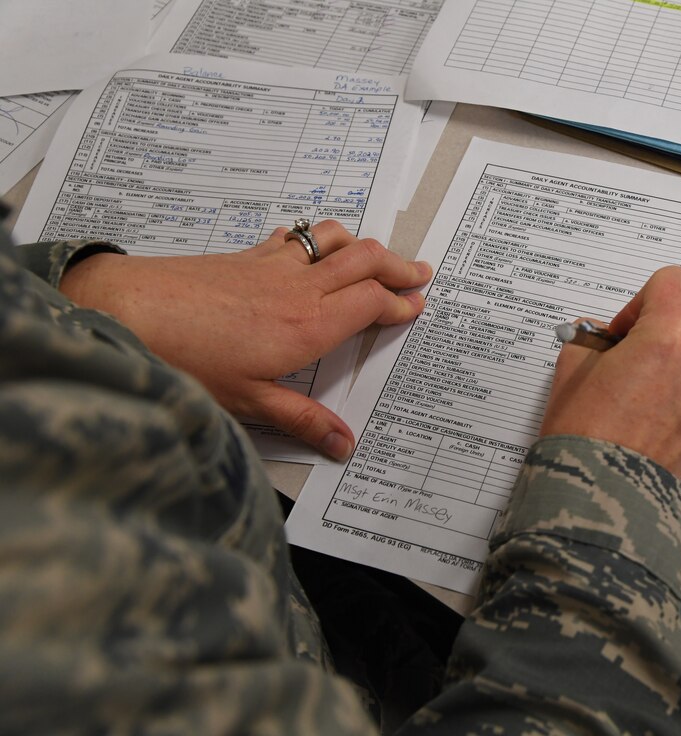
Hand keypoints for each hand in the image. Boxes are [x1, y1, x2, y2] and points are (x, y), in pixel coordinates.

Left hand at [59, 220, 431, 460]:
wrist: (129, 308)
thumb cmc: (187, 357)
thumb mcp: (248, 401)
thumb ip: (303, 420)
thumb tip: (343, 444)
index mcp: (310, 325)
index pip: (372, 303)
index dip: (400, 303)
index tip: (416, 307)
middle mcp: (300, 288)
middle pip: (365, 261)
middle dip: (398, 266)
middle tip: (419, 273)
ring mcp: (273, 265)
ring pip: (335, 240)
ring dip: (363, 246)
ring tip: (377, 256)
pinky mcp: (247, 255)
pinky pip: (296, 238)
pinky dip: (317, 240)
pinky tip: (311, 248)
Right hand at [539, 266, 680, 476]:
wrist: (599, 494)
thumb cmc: (581, 431)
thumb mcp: (572, 368)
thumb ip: (593, 338)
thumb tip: (604, 336)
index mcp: (666, 337)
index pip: (673, 282)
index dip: (642, 299)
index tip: (622, 330)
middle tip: (649, 340)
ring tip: (647, 383)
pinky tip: (652, 414)